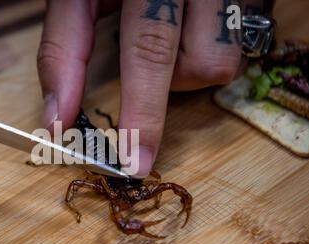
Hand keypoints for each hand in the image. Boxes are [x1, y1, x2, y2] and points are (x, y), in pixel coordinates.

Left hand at [37, 0, 267, 176]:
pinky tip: (186, 38)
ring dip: (183, 73)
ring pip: (217, 63)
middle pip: (195, 63)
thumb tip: (57, 116)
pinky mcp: (251, 0)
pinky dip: (204, 58)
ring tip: (161, 51)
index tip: (131, 162)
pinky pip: (234, 53)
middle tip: (139, 154)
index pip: (147, 49)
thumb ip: (64, 48)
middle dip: (155, 114)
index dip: (140, 112)